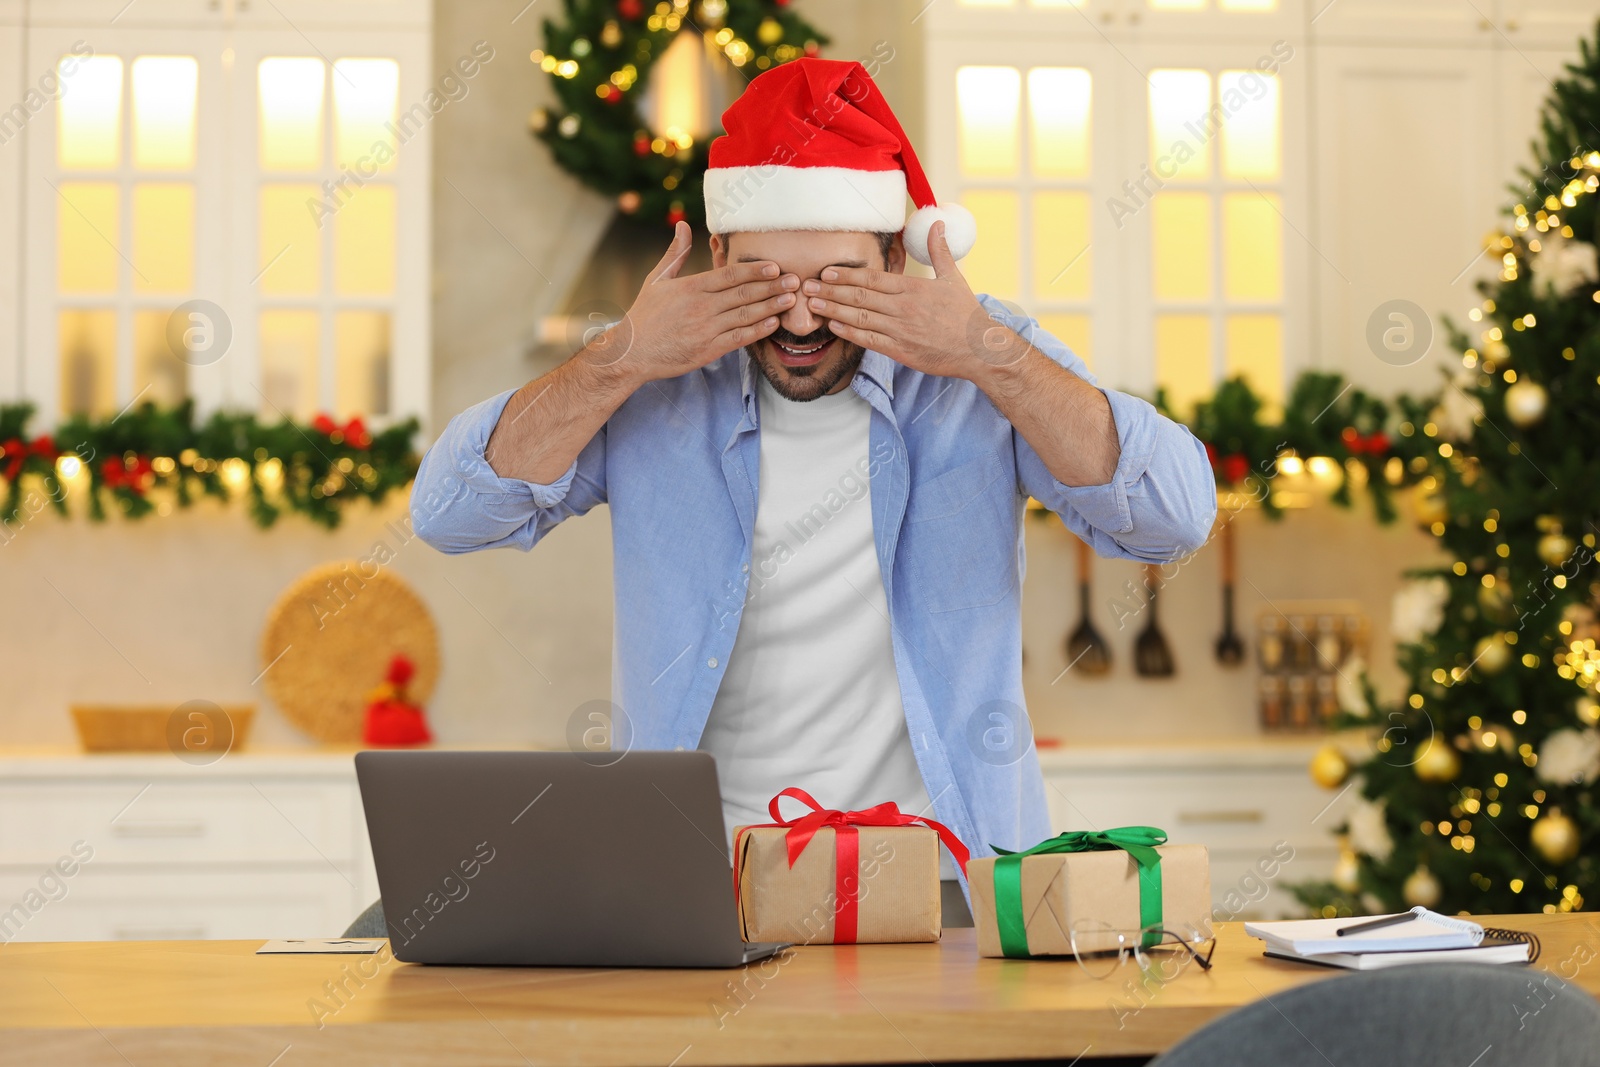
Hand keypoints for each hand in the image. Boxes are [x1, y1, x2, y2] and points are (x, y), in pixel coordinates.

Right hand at [588, 221, 799, 383]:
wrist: (632, 352)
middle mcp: (701, 307)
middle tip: (794, 280)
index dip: (754, 270)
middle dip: (772, 286)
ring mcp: (706, 330)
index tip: (775, 266)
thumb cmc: (645, 315)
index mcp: (691, 288)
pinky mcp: (708, 350)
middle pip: (743, 294)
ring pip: (745, 315)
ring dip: (771, 307)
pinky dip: (757, 331)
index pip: (729, 275)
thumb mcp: (657, 280)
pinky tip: (773, 323)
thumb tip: (682, 225)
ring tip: (791, 299)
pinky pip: (738, 338)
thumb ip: (675, 253)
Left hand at [799, 221, 1027, 381]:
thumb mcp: (954, 277)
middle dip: (831, 291)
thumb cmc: (966, 314)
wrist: (979, 349)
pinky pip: (869, 341)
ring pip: (860, 318)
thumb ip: (939, 251)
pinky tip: (833, 328)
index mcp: (912, 289)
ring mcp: (900, 331)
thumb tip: (938, 222)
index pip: (872, 279)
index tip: (827, 271)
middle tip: (808, 287)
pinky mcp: (900, 351)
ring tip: (813, 305)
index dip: (847, 275)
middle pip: (860, 297)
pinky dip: (849, 334)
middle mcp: (902, 308)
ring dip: (833, 311)